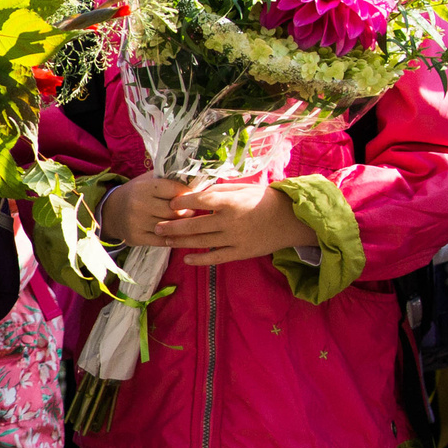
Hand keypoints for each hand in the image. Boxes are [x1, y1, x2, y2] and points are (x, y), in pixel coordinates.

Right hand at [97, 175, 192, 247]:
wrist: (112, 211)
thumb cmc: (138, 193)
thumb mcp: (148, 180)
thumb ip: (168, 178)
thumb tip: (196, 180)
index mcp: (144, 187)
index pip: (175, 190)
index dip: (188, 193)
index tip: (194, 196)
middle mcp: (139, 204)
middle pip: (175, 211)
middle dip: (187, 211)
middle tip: (192, 211)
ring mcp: (137, 222)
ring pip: (170, 226)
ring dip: (181, 226)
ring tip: (186, 222)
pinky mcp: (136, 237)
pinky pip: (163, 240)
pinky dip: (173, 238)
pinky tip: (178, 234)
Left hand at [153, 179, 318, 265]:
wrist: (291, 219)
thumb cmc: (265, 199)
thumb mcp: (243, 188)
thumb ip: (220, 191)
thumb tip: (196, 191)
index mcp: (231, 202)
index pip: (200, 201)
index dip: (182, 202)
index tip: (170, 203)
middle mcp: (230, 221)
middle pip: (194, 226)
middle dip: (172, 227)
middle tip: (156, 226)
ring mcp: (234, 239)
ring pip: (201, 242)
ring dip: (180, 242)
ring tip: (165, 240)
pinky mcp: (240, 252)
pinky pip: (215, 258)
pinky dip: (199, 259)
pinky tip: (186, 258)